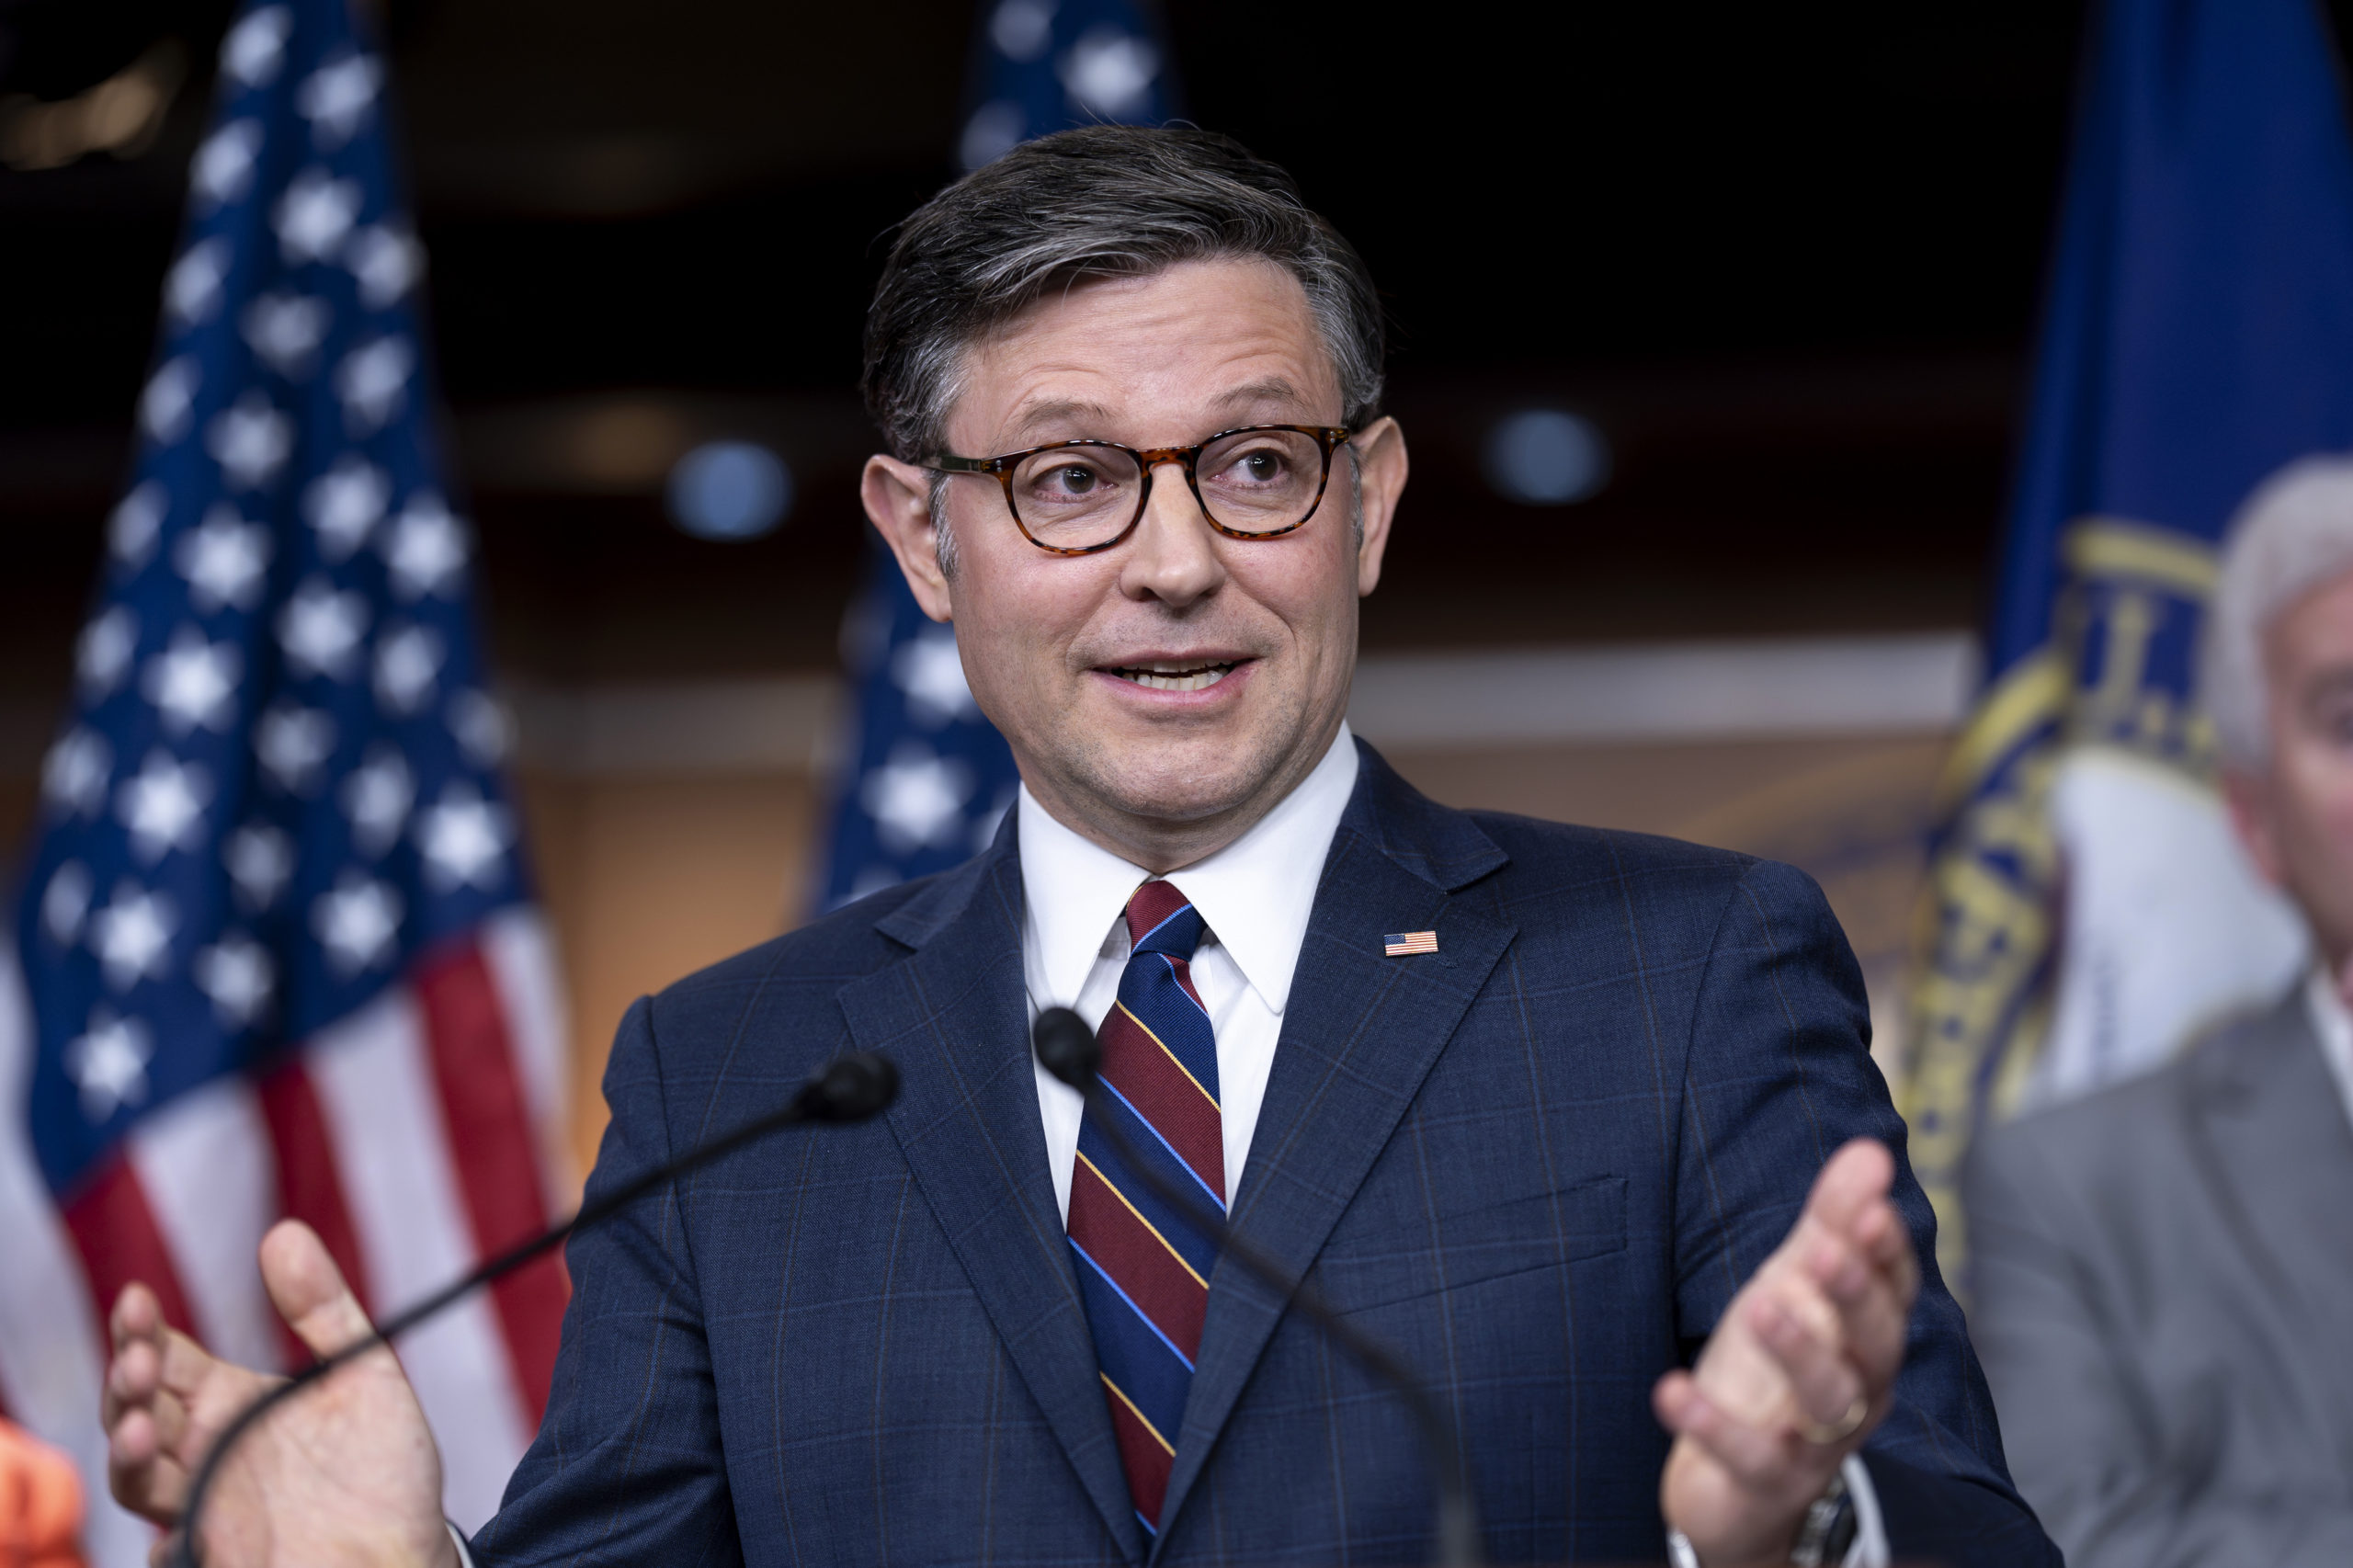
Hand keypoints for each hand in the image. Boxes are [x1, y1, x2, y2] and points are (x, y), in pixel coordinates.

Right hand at [102, 1219, 457, 1567]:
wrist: (414, 1552)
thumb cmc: (386, 1468)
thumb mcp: (363, 1373)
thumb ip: (323, 1308)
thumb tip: (283, 1233)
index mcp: (229, 1401)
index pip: (165, 1358)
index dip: (141, 1330)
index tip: (136, 1297)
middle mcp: (206, 1452)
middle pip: (136, 1412)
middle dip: (127, 1382)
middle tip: (141, 1358)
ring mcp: (207, 1507)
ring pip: (137, 1480)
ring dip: (128, 1452)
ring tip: (145, 1426)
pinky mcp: (221, 1556)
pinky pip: (171, 1553)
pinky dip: (165, 1544)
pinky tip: (176, 1530)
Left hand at [1652, 1139, 1917, 1566]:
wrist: (1735, 1481)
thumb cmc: (1774, 1370)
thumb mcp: (1793, 1286)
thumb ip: (1830, 1223)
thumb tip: (1870, 1150)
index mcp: (1866, 1337)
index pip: (1893, 1290)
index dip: (1886, 1252)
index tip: (1874, 1207)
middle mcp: (1857, 1389)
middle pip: (1875, 1344)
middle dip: (1854, 1297)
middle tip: (1827, 1251)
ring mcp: (1816, 1441)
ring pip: (1828, 1399)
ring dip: (1798, 1350)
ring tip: (1760, 1304)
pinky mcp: (1768, 1481)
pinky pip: (1750, 1456)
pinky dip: (1712, 1425)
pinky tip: (1671, 1388)